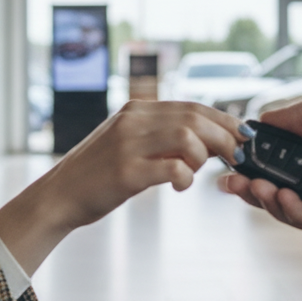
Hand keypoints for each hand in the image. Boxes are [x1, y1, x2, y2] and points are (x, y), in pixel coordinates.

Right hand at [51, 100, 246, 228]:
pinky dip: (185, 177)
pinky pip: (171, 168)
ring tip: (197, 171)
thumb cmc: (98, 173)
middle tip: (235, 156)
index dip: (223, 119)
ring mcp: (128, 145)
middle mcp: (132, 121)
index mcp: (136, 110)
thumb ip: (160, 136)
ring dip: (204, 156)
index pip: (192, 106)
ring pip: (187, 137)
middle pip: (194, 118)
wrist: (59, 194)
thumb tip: (207, 141)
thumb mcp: (127, 141)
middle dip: (224, 137)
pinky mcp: (126, 172)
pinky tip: (179, 186)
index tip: (243, 134)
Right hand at [220, 65, 301, 228]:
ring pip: (295, 206)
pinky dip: (294, 213)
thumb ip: (301, 113)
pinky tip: (282, 198)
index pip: (284, 156)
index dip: (259, 160)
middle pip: (284, 186)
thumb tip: (263, 122)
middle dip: (252, 186)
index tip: (236, 156)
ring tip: (254, 188)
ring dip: (268, 201)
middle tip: (230, 182)